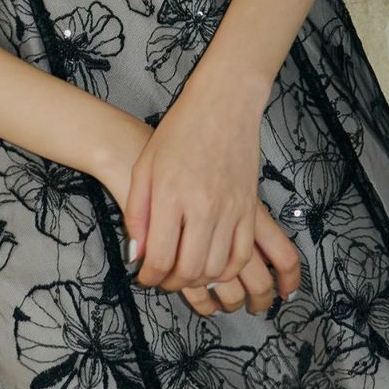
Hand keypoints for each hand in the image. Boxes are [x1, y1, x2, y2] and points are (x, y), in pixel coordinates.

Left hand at [92, 89, 300, 317]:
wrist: (223, 104)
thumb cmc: (179, 131)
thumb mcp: (146, 166)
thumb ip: (137, 212)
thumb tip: (137, 255)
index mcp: (171, 195)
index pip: (161, 258)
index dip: (150, 277)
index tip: (145, 277)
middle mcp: (203, 206)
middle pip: (190, 270)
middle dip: (172, 284)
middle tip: (163, 279)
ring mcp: (231, 209)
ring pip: (218, 269)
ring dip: (199, 281)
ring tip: (185, 273)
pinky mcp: (250, 208)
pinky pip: (243, 255)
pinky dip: (228, 270)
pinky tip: (214, 266)